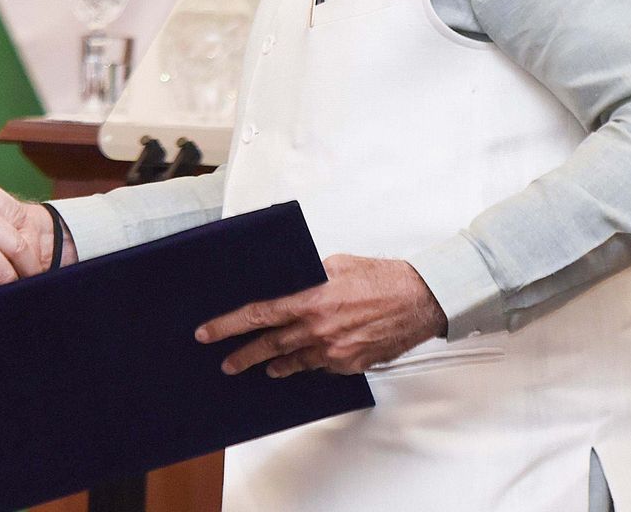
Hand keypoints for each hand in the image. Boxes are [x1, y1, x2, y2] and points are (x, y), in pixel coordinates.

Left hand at [194, 255, 448, 376]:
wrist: (422, 300)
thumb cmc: (385, 278)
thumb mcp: (340, 264)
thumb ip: (311, 275)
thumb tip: (293, 281)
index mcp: (313, 301)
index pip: (260, 315)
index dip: (229, 325)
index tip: (208, 333)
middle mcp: (320, 330)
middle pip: (270, 346)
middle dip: (243, 355)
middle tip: (225, 363)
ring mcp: (336, 352)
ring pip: (295, 362)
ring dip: (274, 365)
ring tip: (260, 367)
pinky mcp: (352, 364)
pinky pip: (322, 367)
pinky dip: (309, 364)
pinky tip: (301, 364)